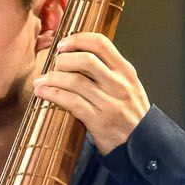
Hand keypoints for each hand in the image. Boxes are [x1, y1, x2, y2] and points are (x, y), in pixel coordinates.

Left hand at [33, 32, 149, 154]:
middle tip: (53, 65)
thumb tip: (77, 55)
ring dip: (52, 78)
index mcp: (126, 72)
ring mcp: (110, 103)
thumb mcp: (129, 86)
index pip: (101, 44)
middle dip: (63, 60)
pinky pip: (71, 102)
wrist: (143, 144)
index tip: (63, 44)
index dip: (78, 39)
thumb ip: (109, 71)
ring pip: (75, 81)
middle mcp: (119, 84)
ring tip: (41, 81)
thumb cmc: (131, 114)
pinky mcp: (99, 121)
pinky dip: (52, 95)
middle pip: (85, 60)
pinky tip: (43, 93)